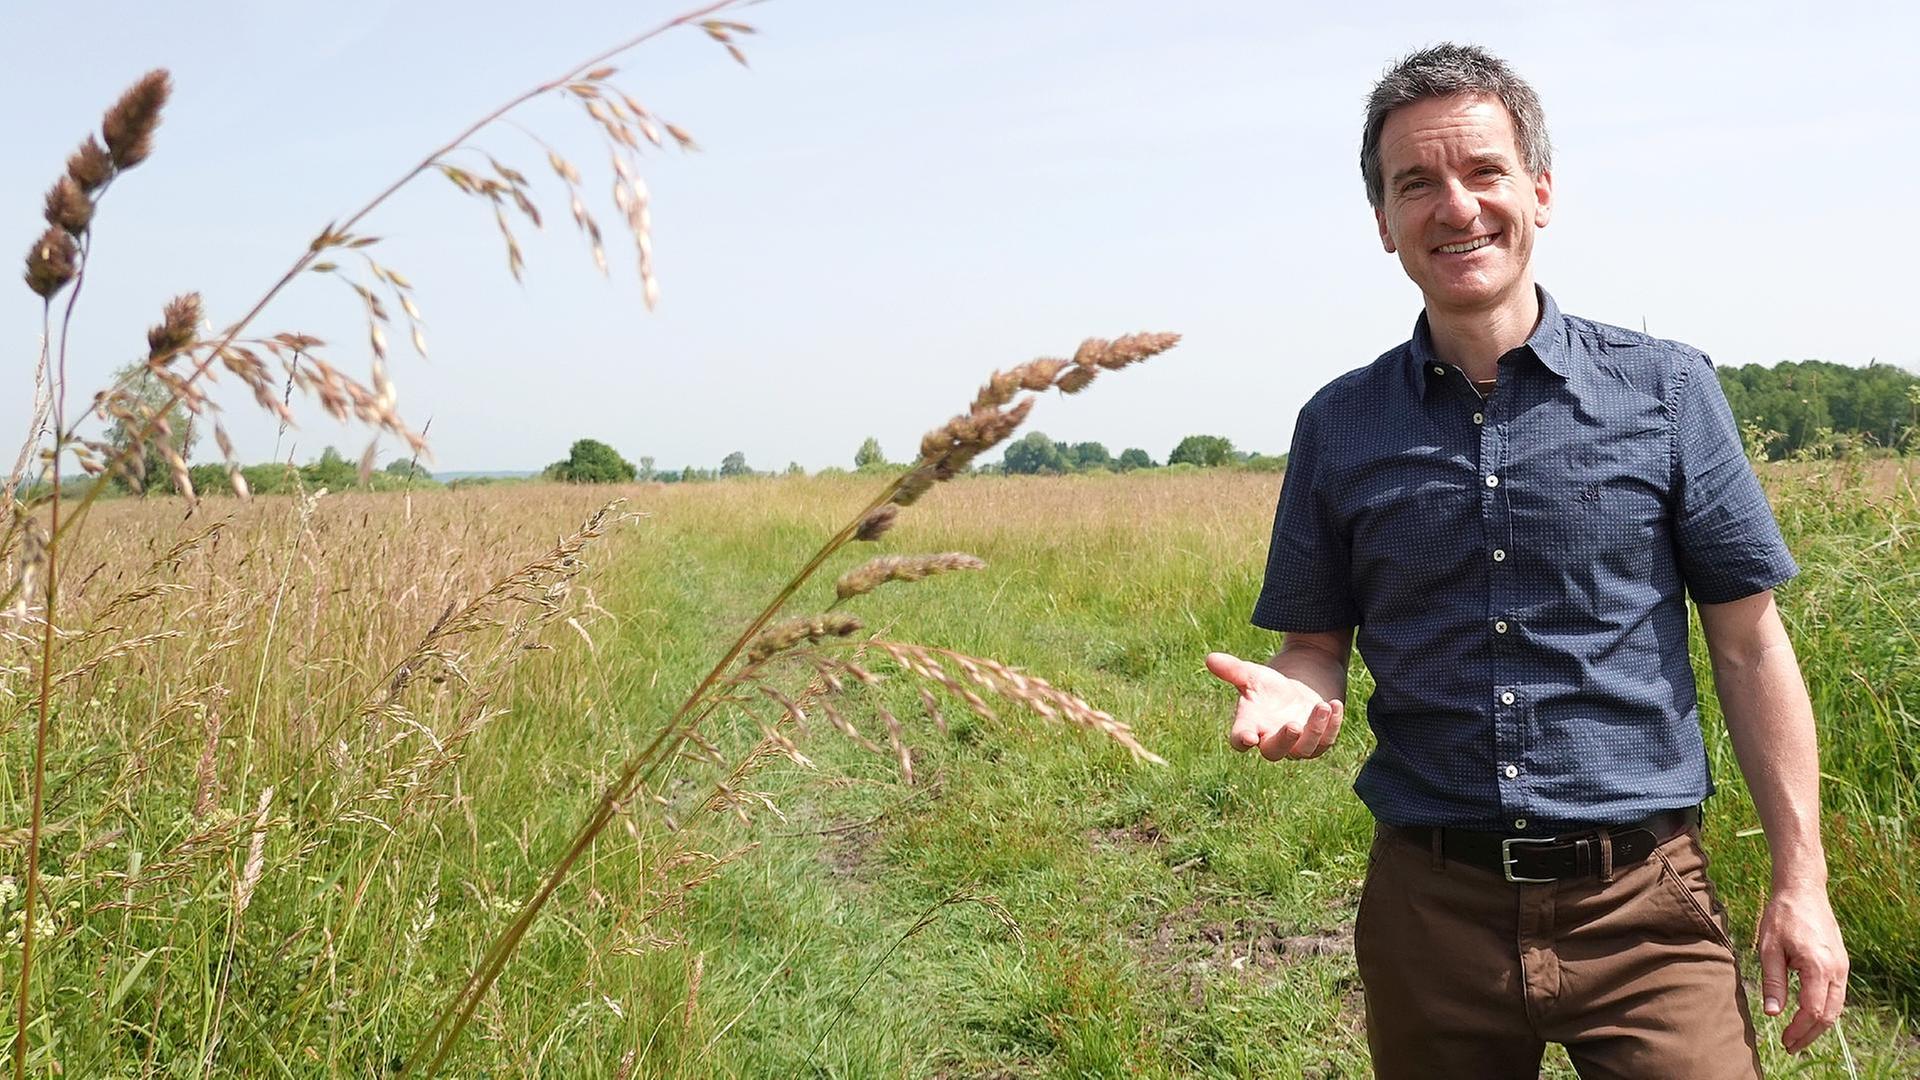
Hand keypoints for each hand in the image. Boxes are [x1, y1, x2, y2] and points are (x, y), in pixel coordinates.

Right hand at [1204, 651, 1342, 760]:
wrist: (1297, 689)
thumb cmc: (1269, 686)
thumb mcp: (1252, 675)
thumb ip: (1232, 670)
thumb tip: (1210, 658)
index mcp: (1250, 727)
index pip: (1240, 740)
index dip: (1242, 741)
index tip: (1248, 738)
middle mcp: (1272, 740)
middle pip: (1274, 752)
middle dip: (1284, 741)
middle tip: (1293, 726)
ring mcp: (1297, 744)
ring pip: (1305, 749)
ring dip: (1314, 729)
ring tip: (1322, 705)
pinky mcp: (1320, 740)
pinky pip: (1327, 740)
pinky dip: (1333, 724)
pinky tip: (1334, 705)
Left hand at [1757, 883, 1848, 1052]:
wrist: (1803, 891)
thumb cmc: (1782, 917)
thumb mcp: (1769, 949)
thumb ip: (1773, 982)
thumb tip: (1772, 1014)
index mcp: (1818, 966)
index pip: (1813, 1010)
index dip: (1799, 1029)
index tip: (1784, 1040)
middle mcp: (1836, 969)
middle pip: (1829, 1014)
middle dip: (1809, 1034)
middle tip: (1790, 1046)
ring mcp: (1842, 966)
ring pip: (1836, 1007)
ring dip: (1818, 1025)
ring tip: (1797, 1036)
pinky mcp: (1841, 963)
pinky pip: (1837, 994)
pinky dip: (1825, 1009)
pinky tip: (1807, 1015)